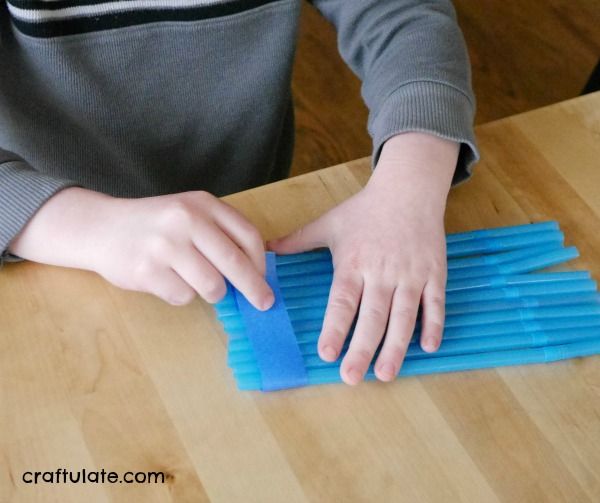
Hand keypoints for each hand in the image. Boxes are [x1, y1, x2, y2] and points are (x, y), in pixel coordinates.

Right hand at [9, 188, 273, 308]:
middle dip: (254, 289)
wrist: (102, 227)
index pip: (248, 236)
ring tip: (196, 281)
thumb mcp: (190, 213)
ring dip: (212, 293)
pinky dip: (182, 295)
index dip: (261, 263)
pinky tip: (168, 280)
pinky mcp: (146, 271)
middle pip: (235, 263)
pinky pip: (183, 297)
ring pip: (212, 286)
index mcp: (203, 204)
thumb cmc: (156, 224)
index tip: (265, 280)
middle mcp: (185, 220)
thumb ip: (221, 234)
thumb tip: (256, 273)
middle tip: (265, 304)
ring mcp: (165, 245)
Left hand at [269, 132, 458, 383]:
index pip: (343, 301)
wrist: (408, 189)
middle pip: (373, 316)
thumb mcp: (329, 223)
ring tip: (387, 373)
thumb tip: (266, 250)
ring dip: (396, 347)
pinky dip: (434, 325)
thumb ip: (298, 240)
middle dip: (362, 349)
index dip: (335, 328)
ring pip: (404, 316)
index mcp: (354, 262)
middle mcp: (382, 272)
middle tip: (352, 377)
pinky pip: (435, 303)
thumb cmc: (365, 209)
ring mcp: (411, 274)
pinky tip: (428, 348)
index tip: (327, 353)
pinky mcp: (434, 273)